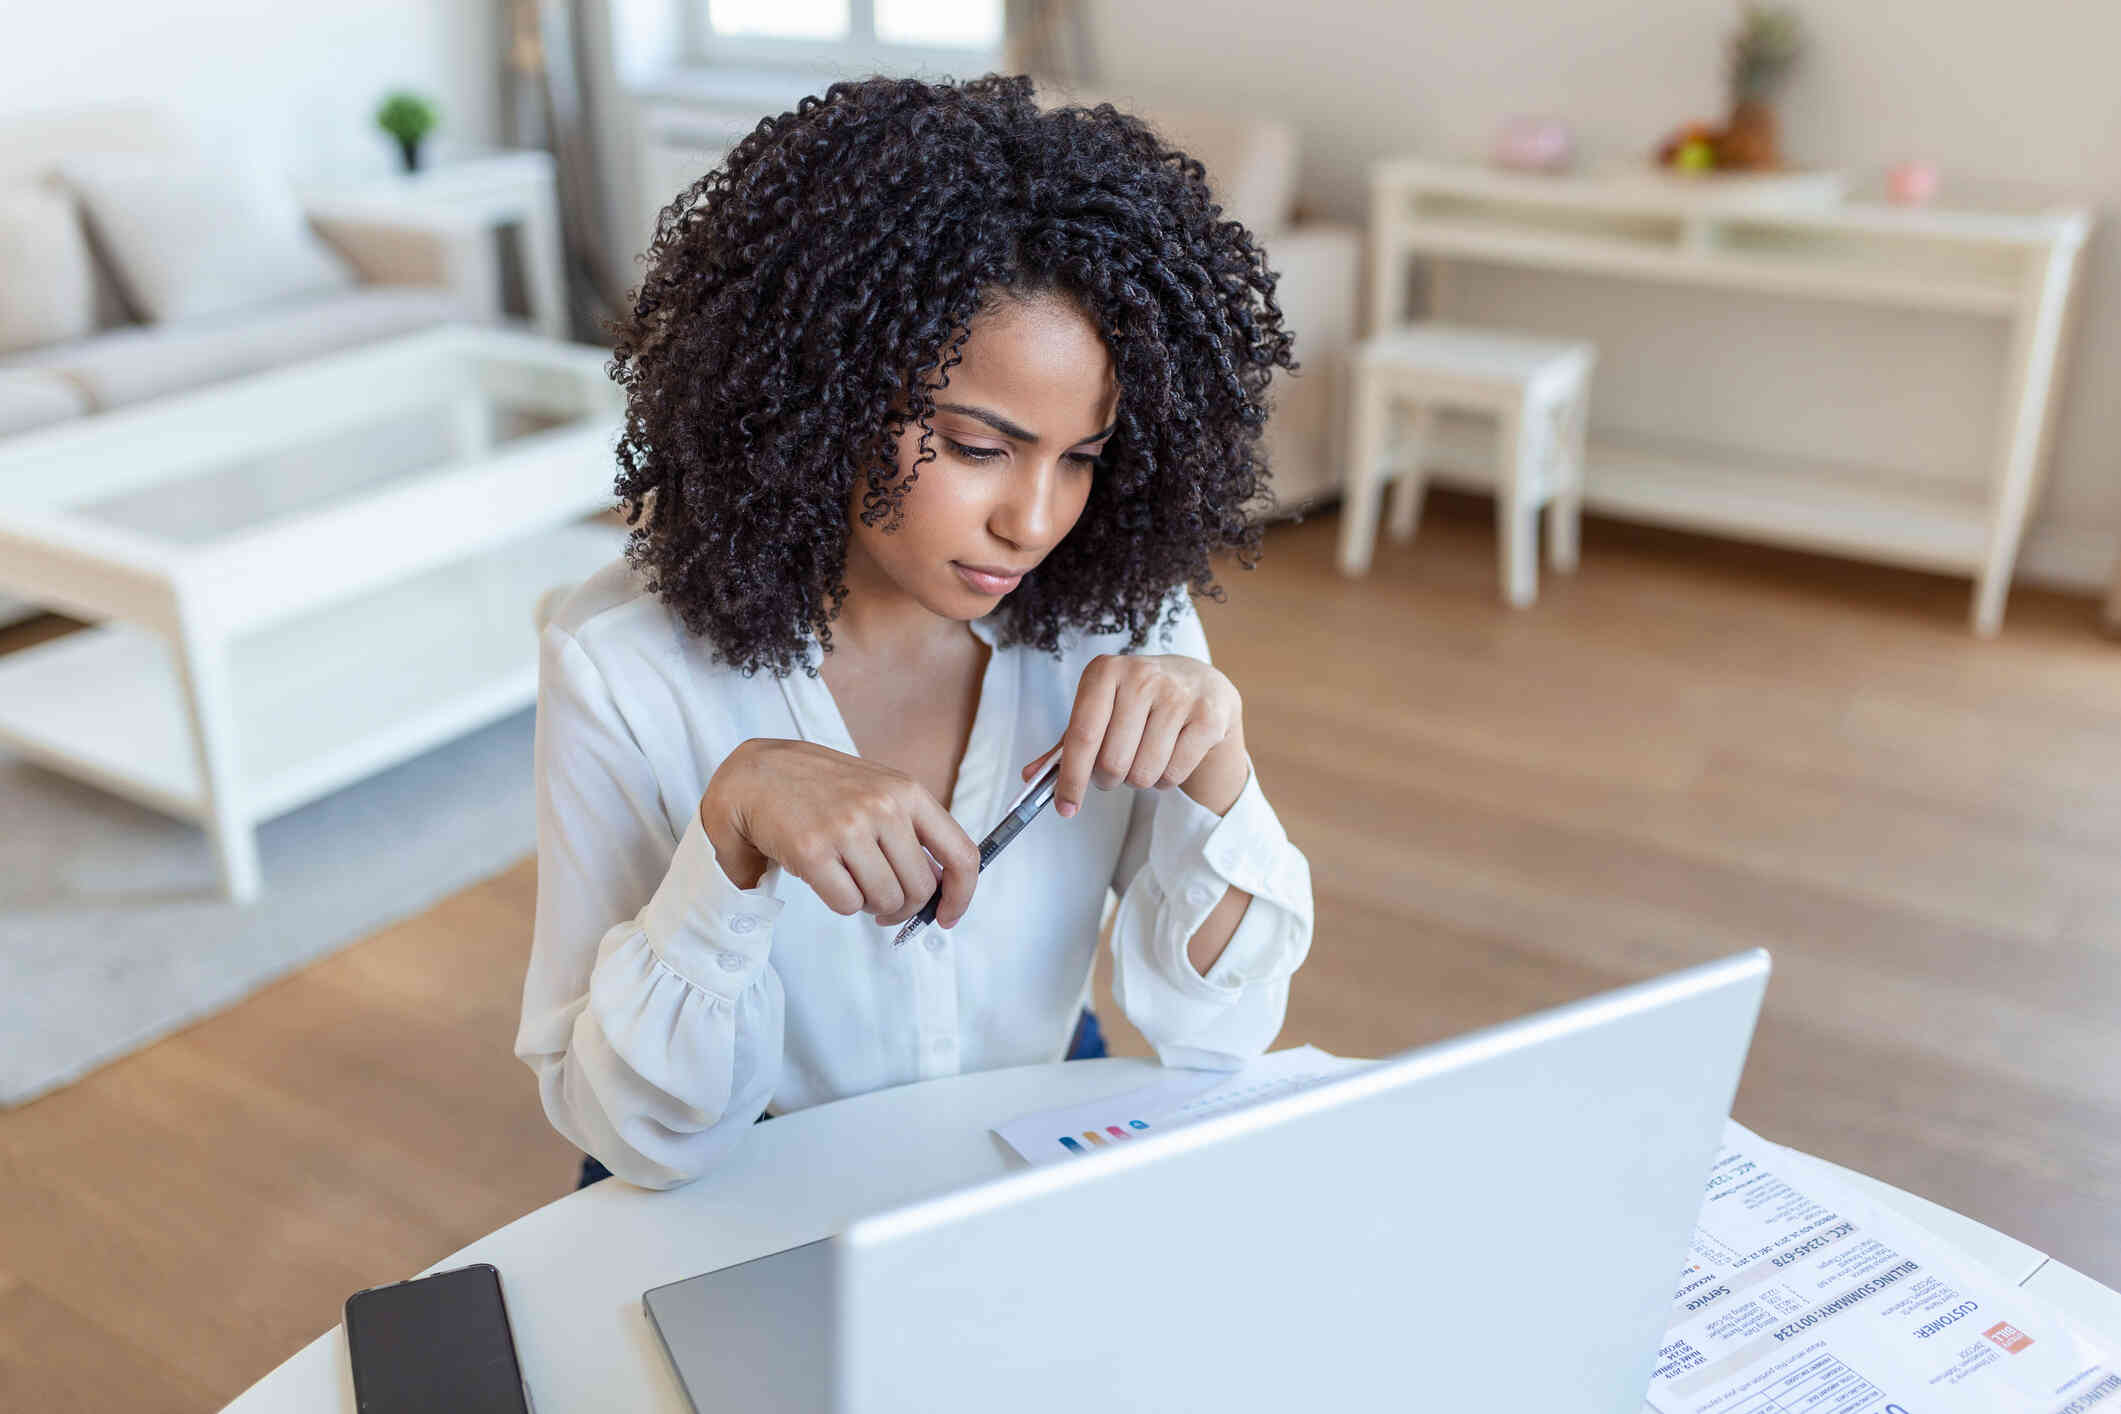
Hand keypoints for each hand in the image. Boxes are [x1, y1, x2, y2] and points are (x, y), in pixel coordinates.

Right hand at [700, 740, 980, 927]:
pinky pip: (848, 904)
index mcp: (908, 792)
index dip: (961, 895)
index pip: (961, 854)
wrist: (755, 776)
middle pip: (921, 888)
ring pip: (886, 900)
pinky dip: (843, 903)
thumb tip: (942, 887)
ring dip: (871, 905)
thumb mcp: (879, 792)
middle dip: (904, 906)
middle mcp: (883, 807)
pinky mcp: (813, 851)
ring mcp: (848, 828)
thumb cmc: (822, 791)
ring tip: (852, 881)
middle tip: (882, 899)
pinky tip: (829, 879)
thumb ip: (913, 833)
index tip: (948, 915)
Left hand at [1022, 654, 1248, 818]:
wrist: (1200, 683)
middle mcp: (1141, 676)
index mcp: (1105, 671)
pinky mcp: (1208, 717)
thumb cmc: (1138, 703)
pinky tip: (1168, 757)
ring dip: (1138, 780)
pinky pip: (1173, 773)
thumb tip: (1030, 777)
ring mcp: (1178, 694)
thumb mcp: (1101, 711)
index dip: (1071, 779)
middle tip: (1115, 771)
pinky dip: (1165, 780)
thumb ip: (1067, 744)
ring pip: (1144, 773)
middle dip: (1109, 779)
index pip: (1082, 735)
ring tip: (1144, 759)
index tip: (1065, 808)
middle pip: (1113, 762)